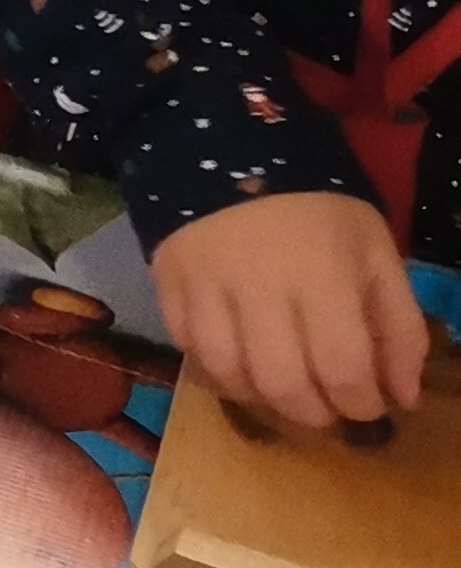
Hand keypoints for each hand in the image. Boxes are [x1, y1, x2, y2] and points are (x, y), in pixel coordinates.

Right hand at [155, 190, 429, 429]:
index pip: (342, 367)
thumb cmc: (320, 210)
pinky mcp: (166, 283)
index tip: (369, 408)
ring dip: (261, 398)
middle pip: (281, 381)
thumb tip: (401, 398)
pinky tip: (240, 363)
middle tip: (326, 410)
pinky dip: (215, 368)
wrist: (236, 155)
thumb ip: (399, 327)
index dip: (360, 404)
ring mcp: (204, 285)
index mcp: (322, 274)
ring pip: (227, 372)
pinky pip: (186, 347)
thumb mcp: (378, 255)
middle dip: (312, 412)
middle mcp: (258, 284)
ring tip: (282, 392)